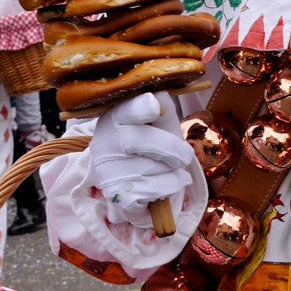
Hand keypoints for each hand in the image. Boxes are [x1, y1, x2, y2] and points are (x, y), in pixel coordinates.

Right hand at [90, 92, 192, 229]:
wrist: (139, 184)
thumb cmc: (153, 146)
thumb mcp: (161, 125)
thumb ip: (164, 112)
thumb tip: (160, 97)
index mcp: (116, 117)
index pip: (126, 110)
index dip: (141, 107)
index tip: (154, 106)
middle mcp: (105, 141)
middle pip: (140, 140)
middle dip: (172, 149)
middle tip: (184, 157)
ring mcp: (107, 168)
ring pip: (151, 167)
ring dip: (172, 170)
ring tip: (172, 169)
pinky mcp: (116, 193)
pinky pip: (152, 190)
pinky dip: (169, 187)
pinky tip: (169, 183)